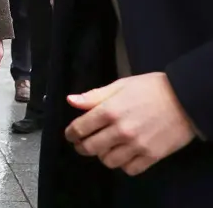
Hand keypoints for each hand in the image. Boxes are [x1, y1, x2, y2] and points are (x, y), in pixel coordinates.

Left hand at [65, 73, 195, 175]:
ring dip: (103, 156)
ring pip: (109, 161)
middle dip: (82, 147)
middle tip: (82, 144)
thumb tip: (70, 100)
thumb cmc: (151, 88)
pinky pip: (130, 169)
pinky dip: (124, 165)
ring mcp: (137, 145)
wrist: (185, 98)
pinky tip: (124, 155)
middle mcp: (121, 130)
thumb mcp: (120, 85)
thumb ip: (94, 96)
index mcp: (110, 110)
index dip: (71, 133)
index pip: (80, 128)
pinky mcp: (152, 156)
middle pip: (91, 148)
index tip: (70, 135)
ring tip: (105, 149)